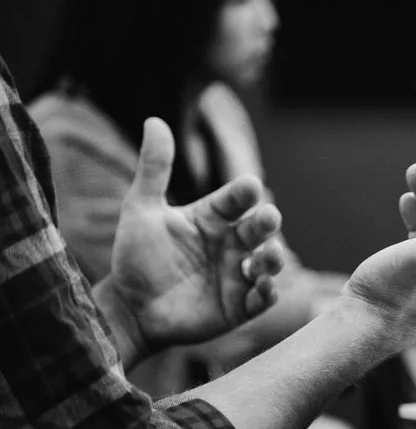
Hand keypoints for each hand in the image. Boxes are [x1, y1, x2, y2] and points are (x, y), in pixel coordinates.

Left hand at [99, 118, 284, 362]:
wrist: (129, 308)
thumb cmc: (136, 257)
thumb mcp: (141, 210)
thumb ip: (154, 169)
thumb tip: (154, 120)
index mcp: (212, 218)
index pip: (235, 200)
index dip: (244, 193)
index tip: (249, 185)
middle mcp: (230, 244)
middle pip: (257, 229)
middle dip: (266, 223)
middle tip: (268, 218)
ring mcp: (237, 275)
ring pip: (267, 263)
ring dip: (273, 259)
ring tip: (269, 256)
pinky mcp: (239, 307)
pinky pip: (262, 299)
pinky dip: (268, 293)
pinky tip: (264, 286)